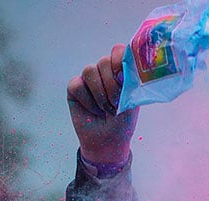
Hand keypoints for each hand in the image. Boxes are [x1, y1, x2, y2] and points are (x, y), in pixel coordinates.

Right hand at [66, 44, 138, 163]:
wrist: (108, 142)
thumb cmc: (123, 122)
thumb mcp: (133, 101)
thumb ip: (130, 80)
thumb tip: (126, 61)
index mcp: (121, 72)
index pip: (118, 51)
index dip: (119, 59)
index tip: (123, 75)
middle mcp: (105, 72)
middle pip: (104, 61)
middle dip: (112, 84)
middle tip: (116, 103)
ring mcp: (89, 79)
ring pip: (89, 70)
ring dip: (100, 93)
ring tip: (106, 109)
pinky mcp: (75, 88)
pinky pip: (77, 84)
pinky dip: (87, 100)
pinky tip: (94, 111)